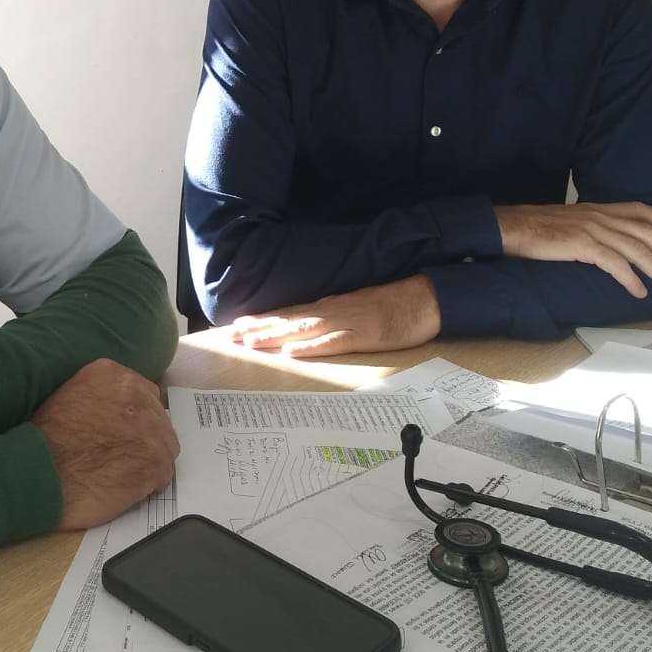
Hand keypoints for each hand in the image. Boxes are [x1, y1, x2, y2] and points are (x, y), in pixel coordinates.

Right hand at [31, 359, 178, 529]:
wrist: (39, 470)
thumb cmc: (43, 439)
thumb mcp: (69, 395)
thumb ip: (101, 396)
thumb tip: (117, 412)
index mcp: (115, 375)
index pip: (144, 393)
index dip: (135, 417)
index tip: (124, 431)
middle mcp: (138, 396)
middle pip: (158, 419)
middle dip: (144, 436)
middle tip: (122, 454)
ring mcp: (152, 429)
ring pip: (165, 445)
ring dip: (148, 459)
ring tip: (122, 473)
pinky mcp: (156, 462)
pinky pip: (163, 474)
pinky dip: (148, 483)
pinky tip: (124, 487)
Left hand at [230, 275, 441, 356]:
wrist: (423, 298)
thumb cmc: (391, 306)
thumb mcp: (356, 309)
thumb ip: (333, 318)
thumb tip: (310, 330)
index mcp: (329, 307)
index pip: (289, 314)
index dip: (262, 320)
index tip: (237, 326)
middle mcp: (331, 311)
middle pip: (288, 321)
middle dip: (257, 329)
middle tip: (229, 337)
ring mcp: (346, 322)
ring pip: (302, 330)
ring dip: (274, 336)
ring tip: (249, 343)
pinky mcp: (363, 335)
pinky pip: (333, 342)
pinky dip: (310, 348)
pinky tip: (291, 353)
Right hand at [495, 201, 651, 296]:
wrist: (513, 227)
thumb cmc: (535, 227)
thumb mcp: (569, 220)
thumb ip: (590, 226)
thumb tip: (605, 242)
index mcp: (597, 208)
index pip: (639, 209)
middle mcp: (600, 216)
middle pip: (646, 232)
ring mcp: (592, 230)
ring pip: (636, 250)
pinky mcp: (582, 246)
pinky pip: (615, 264)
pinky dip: (631, 279)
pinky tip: (639, 292)